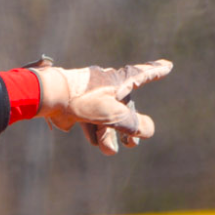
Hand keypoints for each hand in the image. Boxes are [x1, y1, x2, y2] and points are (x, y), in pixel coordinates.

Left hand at [35, 59, 172, 154]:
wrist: (47, 97)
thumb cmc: (81, 100)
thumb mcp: (112, 114)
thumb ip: (133, 123)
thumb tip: (149, 130)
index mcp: (116, 81)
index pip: (141, 75)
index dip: (155, 71)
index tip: (168, 64)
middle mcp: (104, 85)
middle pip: (122, 106)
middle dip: (127, 126)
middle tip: (132, 145)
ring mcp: (89, 95)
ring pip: (105, 116)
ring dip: (109, 133)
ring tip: (109, 150)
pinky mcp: (75, 105)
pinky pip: (89, 119)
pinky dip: (94, 130)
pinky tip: (94, 142)